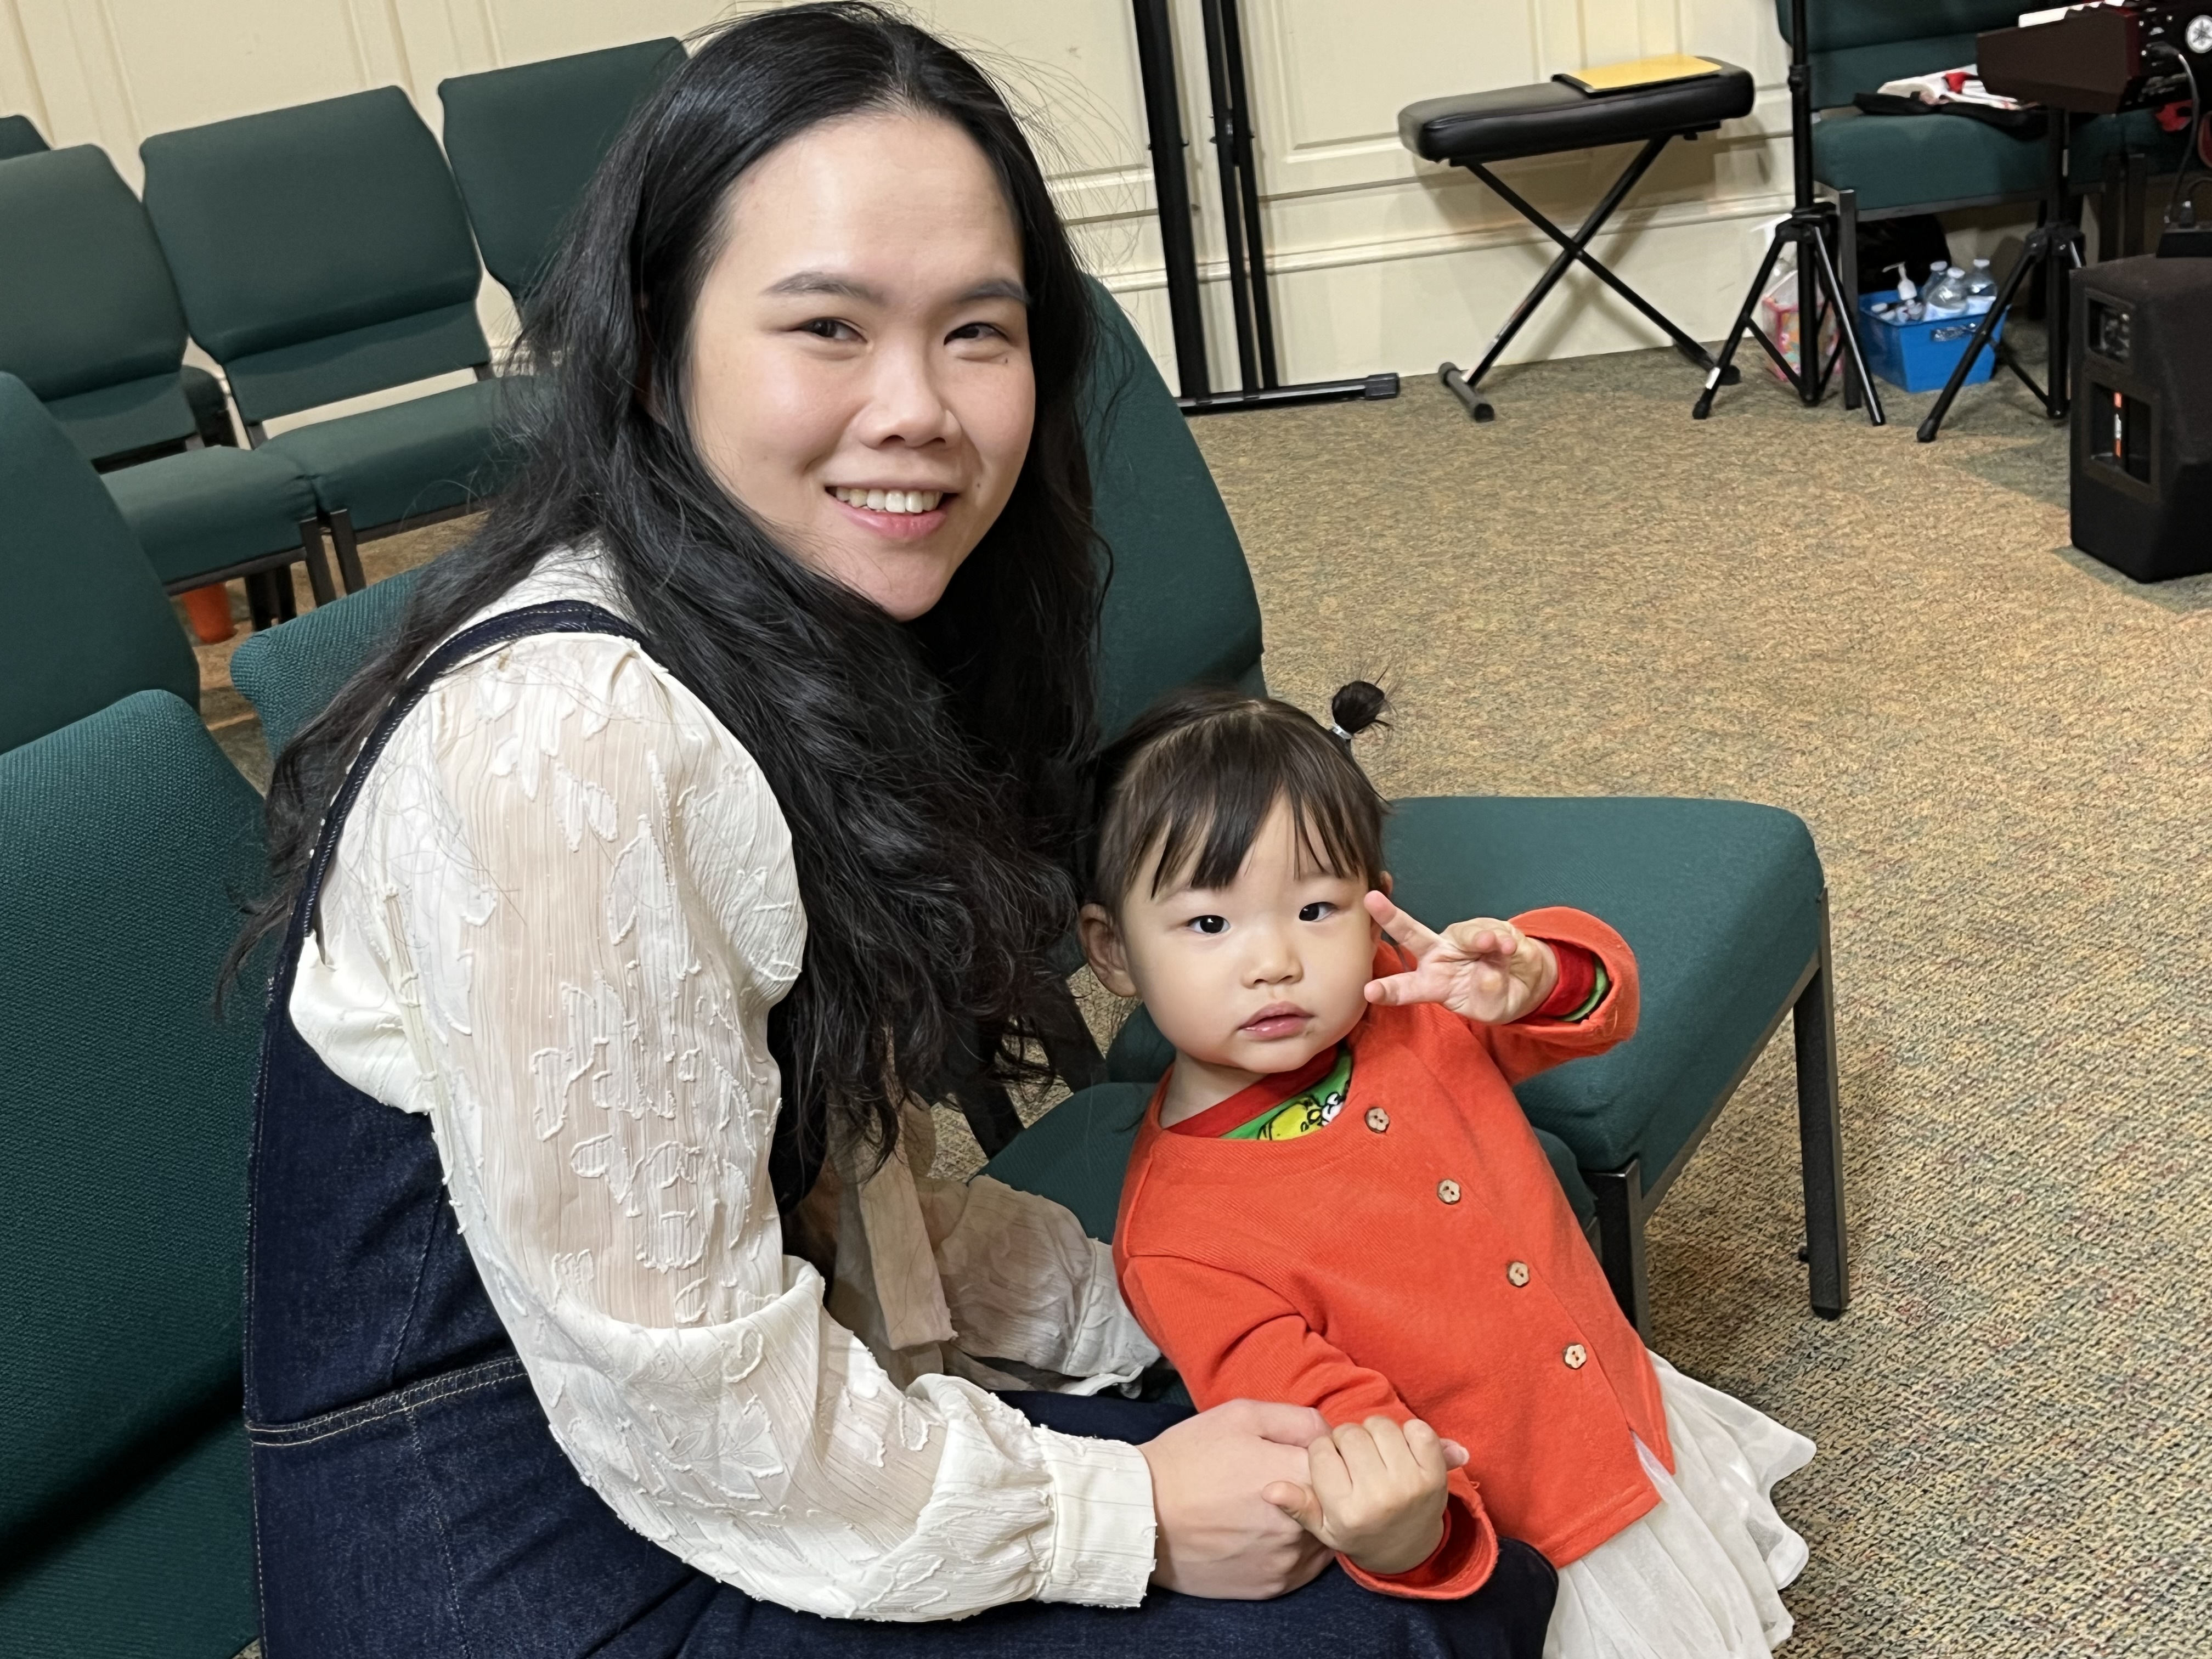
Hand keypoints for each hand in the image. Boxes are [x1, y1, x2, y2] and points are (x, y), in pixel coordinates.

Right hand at [1141, 1400, 1334, 1597]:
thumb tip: (1329, 1435)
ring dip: (1306, 1521)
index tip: (1296, 1452)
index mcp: (1296, 1475)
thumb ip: (1296, 1420)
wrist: (1141, 1513)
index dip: (1321, 1453)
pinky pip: (1303, 1566)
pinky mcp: (1272, 1586)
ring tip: (1267, 1507)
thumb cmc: (1188, 1458)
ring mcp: (1287, 1560)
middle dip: (1314, 1489)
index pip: (1339, 1462)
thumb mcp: (1239, 1416)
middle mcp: (1299, 1524)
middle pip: (1333, 1503)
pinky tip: (1265, 1532)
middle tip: (1278, 1478)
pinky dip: (1293, 1549)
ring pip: (1320, 1536)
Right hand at [1261, 1416, 1463, 1576]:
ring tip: (1376, 1453)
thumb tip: (1270, 1489)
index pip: (1321, 1450)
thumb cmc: (1359, 1532)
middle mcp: (1378, 1497)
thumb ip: (1299, 1505)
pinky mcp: (1435, 1475)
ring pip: (1380, 1425)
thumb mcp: (1324, 1527)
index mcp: (1346, 1511)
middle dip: (1348, 1439)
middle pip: (1350, 1433)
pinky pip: (1418, 1430)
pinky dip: (1409, 1432)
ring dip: (1375, 1432)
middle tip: (1355, 1458)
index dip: (1324, 1451)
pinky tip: (1401, 1450)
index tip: (1333, 1463)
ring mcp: (1409, 1485)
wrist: (1408, 1549)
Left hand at [1363, 893, 1557, 1024]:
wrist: (1526, 980)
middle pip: (1412, 935)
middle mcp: (1440, 956)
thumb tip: (1487, 974)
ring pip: (1462, 933)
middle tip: (1372, 899)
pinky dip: (1502, 941)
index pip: (1406, 987)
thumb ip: (1487, 997)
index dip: (1388, 990)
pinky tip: (1510, 948)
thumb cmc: (1496, 998)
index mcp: (1432, 983)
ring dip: (1478, 939)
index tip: (1369, 992)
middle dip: (1391, 917)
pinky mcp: (1487, 927)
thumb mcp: (1492, 1010)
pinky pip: (1493, 932)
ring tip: (1492, 945)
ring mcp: (1462, 939)